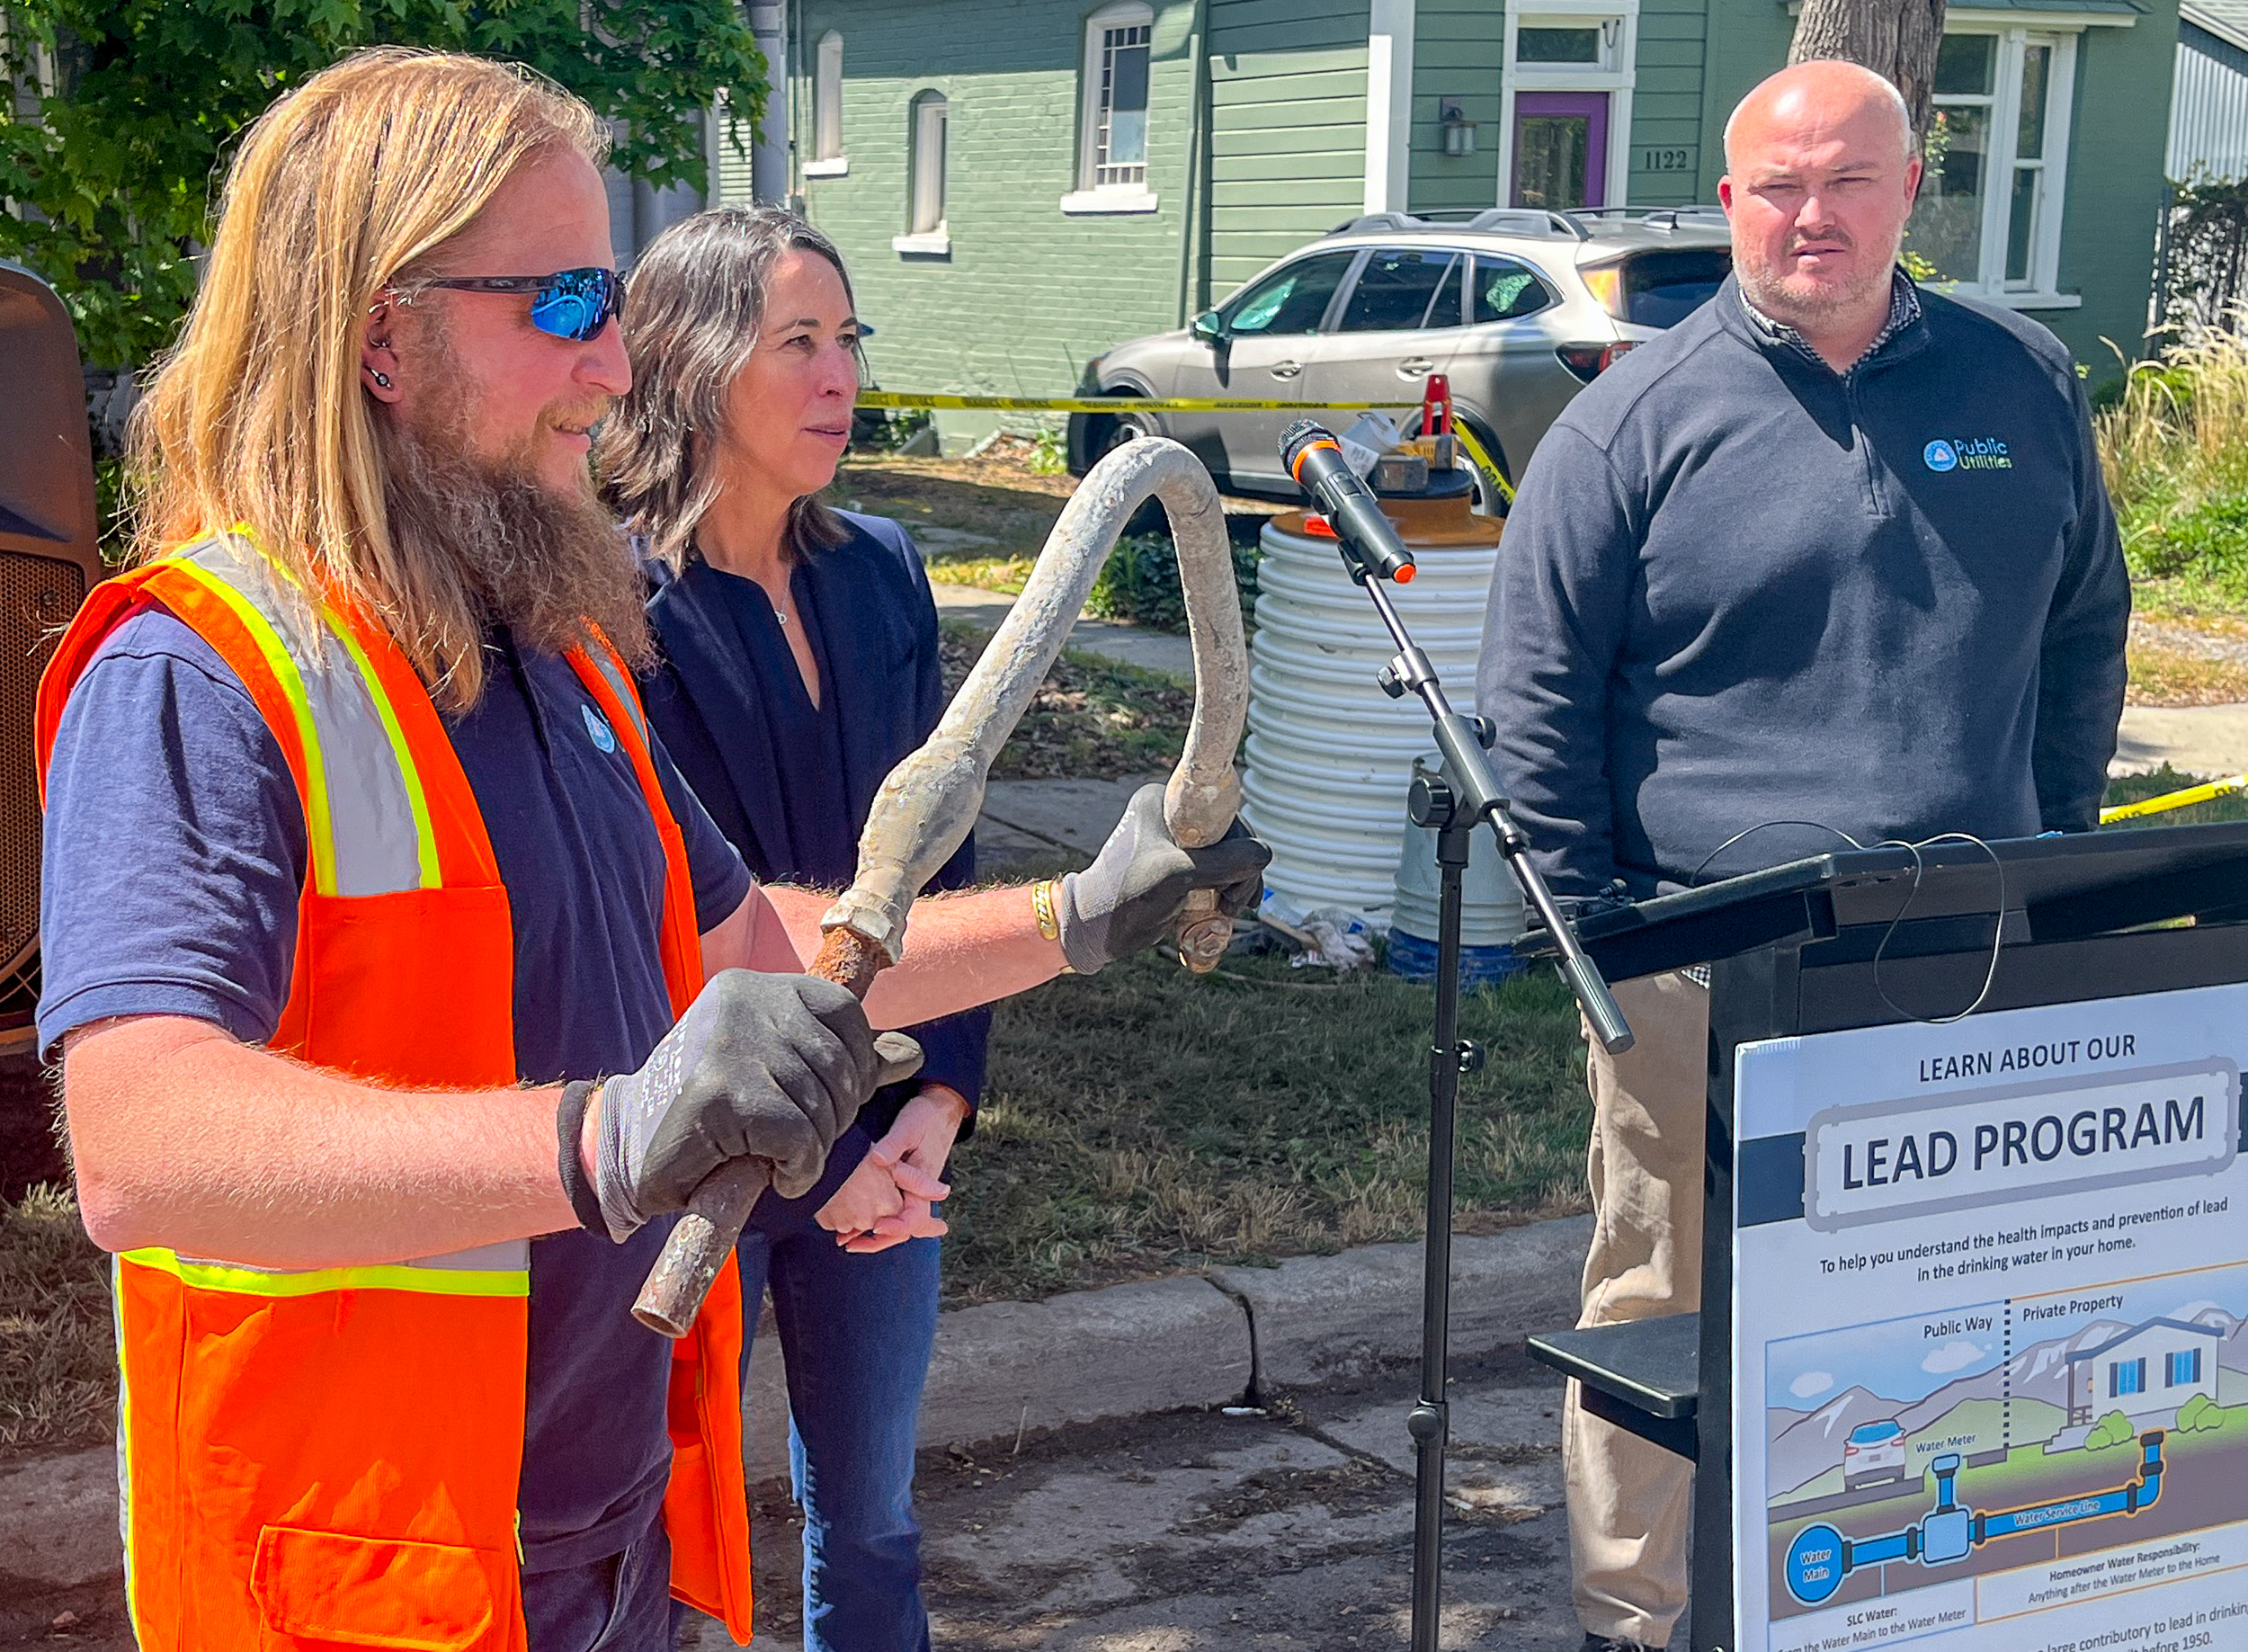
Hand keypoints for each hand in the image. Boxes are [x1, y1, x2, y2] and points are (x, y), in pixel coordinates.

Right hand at [586, 970, 878, 1241]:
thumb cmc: (712, 1112)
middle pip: (838, 1063)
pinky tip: (773, 1173)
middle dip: (835, 1115)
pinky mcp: (719, 1096)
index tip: (830, 1101)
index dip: (855, 1064)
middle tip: (800, 1141)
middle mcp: (743, 1003)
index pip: (844, 1012)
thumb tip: (910, 1055)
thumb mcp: (782, 1071)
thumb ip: (845, 1060)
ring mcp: (730, 1046)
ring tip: (778, 1157)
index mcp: (756, 987)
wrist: (631, 1153)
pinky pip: (798, 1138)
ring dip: (813, 1148)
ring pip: (821, 1104)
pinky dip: (799, 1168)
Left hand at [817, 1088, 966, 1252]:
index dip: (896, 1226)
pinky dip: (869, 1220)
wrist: (940, 1110)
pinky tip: (847, 1223)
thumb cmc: (925, 1118)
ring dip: (871, 1234)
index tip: (876, 1227)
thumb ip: (893, 1146)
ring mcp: (911, 1191)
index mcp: (924, 1181)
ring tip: (842, 1238)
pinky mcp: (902, 1187)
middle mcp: (919, 1191)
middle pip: (903, 1229)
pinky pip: (889, 1212)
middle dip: (876, 1240)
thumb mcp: (907, 1128)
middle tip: (848, 1243)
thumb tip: (877, 1160)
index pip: (914, 1217)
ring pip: (894, 1223)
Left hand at [1056, 785, 1270, 973]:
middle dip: (1240, 870)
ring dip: (1235, 885)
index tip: (1243, 871)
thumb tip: (1265, 854)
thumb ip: (1225, 863)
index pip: (1221, 808)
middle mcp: (1170, 815)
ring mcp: (1174, 842)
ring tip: (1229, 910)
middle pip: (1229, 836)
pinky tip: (1225, 912)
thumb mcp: (1179, 876)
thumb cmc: (1126, 897)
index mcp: (1163, 801)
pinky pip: (1216, 873)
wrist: (1092, 932)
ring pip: (1226, 858)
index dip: (1240, 839)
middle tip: (1236, 903)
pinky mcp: (1177, 867)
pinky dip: (1225, 893)